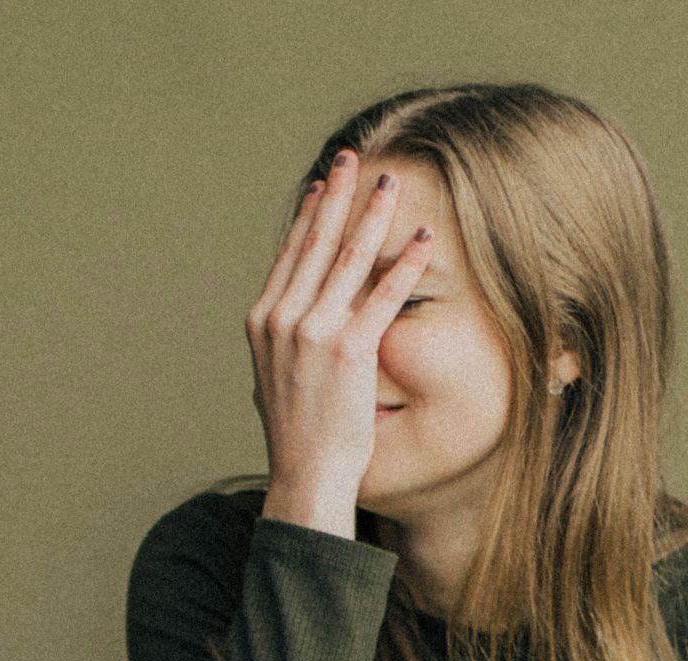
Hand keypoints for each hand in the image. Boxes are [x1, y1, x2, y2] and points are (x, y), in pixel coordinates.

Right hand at [244, 149, 433, 534]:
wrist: (305, 474)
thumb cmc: (300, 433)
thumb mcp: (278, 376)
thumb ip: (287, 339)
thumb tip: (296, 319)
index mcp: (264, 320)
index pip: (290, 254)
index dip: (309, 215)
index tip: (324, 184)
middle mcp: (283, 319)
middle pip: (316, 242)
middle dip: (337, 196)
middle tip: (352, 158)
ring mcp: (313, 332)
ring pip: (348, 258)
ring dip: (373, 215)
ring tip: (391, 184)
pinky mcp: (348, 351)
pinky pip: (383, 295)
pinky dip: (405, 263)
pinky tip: (423, 238)